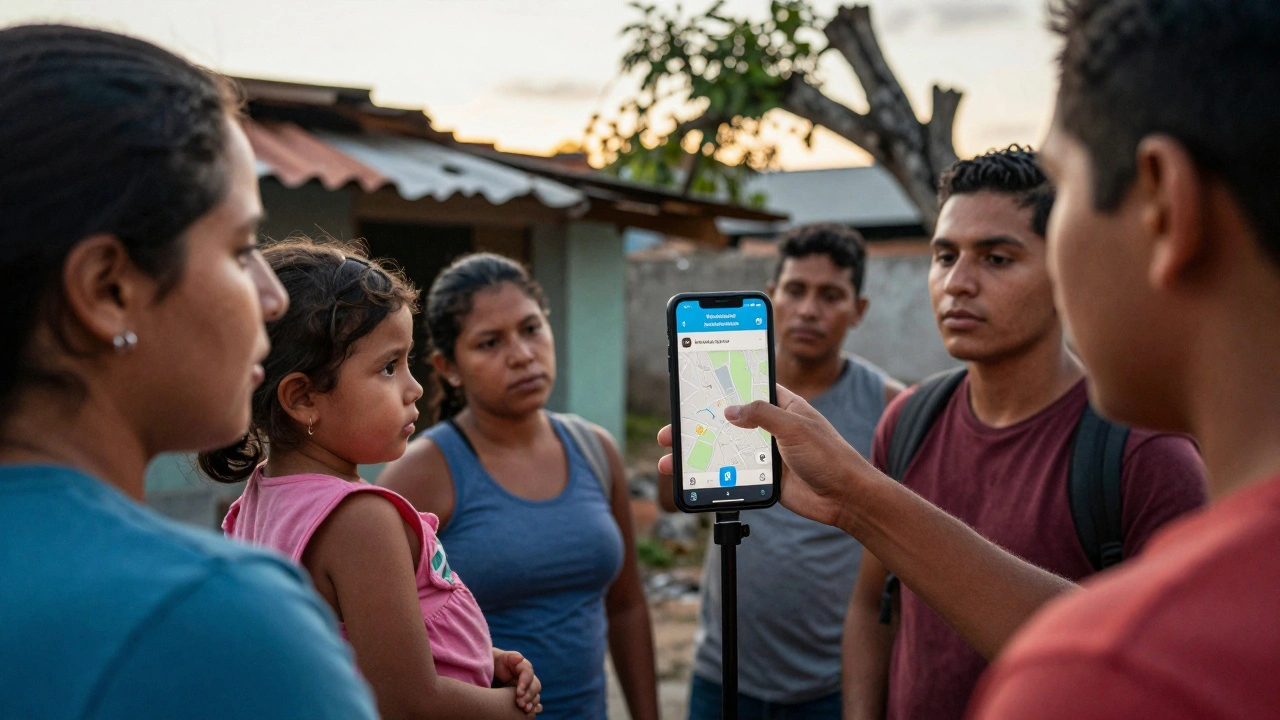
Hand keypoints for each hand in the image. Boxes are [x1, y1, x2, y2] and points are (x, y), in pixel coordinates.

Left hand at [493, 648, 541, 715]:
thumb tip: (520, 658)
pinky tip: (529, 712)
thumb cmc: (494, 663)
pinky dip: (534, 707)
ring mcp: (526, 688)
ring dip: (532, 703)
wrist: (488, 671)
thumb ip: (511, 657)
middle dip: (529, 695)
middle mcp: (527, 678)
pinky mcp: (523, 697)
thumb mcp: (500, 657)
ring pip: (535, 695)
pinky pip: (533, 703)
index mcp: (523, 667)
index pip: (529, 674)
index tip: (519, 693)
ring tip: (525, 710)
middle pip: (535, 686)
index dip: (526, 683)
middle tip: (520, 704)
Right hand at [657, 384, 874, 529]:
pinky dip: (712, 473)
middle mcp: (771, 426)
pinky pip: (732, 472)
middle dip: (698, 424)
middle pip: (727, 421)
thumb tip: (729, 411)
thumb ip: (762, 415)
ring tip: (673, 457)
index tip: (695, 384)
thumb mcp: (795, 426)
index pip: (747, 387)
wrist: (846, 498)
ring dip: (699, 452)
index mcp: (783, 405)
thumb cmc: (831, 456)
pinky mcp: (763, 477)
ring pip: (725, 448)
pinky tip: (693, 476)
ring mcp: (766, 453)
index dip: (722, 384)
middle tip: (672, 428)